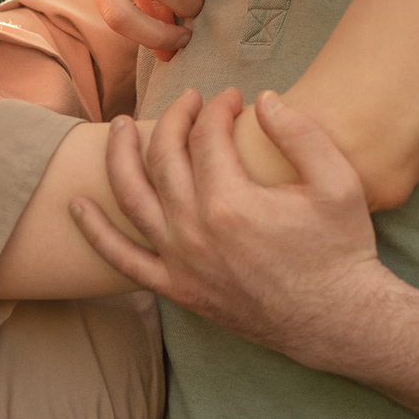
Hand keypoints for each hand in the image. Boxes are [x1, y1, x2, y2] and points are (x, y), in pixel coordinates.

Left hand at [70, 88, 395, 373]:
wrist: (338, 320)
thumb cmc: (341, 249)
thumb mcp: (337, 182)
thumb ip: (299, 132)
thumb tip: (263, 97)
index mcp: (230, 201)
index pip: (206, 136)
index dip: (218, 108)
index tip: (233, 99)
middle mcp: (194, 231)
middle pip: (164, 157)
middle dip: (175, 119)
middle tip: (190, 101)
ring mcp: (179, 263)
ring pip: (132, 198)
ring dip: (119, 155)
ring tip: (119, 127)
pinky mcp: (177, 289)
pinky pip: (122, 260)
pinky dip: (95, 232)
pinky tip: (77, 206)